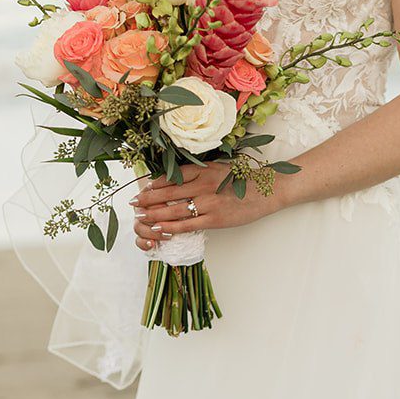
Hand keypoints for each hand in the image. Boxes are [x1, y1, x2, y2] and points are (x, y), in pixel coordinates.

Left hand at [130, 160, 292, 250]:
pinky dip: (171, 227)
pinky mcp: (214, 219)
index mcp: (203, 170)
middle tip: (133, 204)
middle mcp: (203, 184)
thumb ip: (198, 173)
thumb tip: (175, 182)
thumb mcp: (218, 169)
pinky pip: (187, 224)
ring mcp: (208, 202)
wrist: (266, 192)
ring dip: (154, 214)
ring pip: (173, 209)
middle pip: (168, 192)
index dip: (154, 183)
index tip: (143, 188)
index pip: (172, 176)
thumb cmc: (242, 181)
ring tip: (141, 218)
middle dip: (147, 199)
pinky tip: (159, 229)